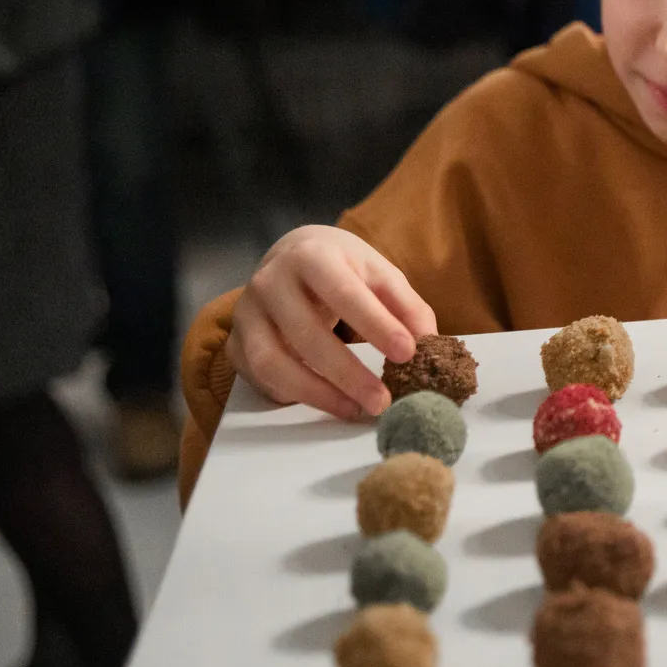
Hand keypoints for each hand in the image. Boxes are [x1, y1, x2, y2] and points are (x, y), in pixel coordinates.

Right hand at [228, 226, 436, 420]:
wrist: (291, 257)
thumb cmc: (344, 269)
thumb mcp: (379, 274)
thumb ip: (407, 306)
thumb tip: (430, 344)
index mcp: (311, 256)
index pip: (343, 292)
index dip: (376, 325)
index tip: (408, 353)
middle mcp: (270, 281)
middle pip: (305, 334)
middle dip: (347, 373)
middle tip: (382, 401)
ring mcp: (247, 314)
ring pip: (273, 362)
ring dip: (317, 393)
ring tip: (356, 410)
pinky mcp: (236, 343)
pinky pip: (260, 378)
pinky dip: (293, 395)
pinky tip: (326, 403)